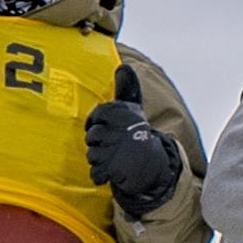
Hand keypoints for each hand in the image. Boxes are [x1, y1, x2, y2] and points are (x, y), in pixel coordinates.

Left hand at [84, 77, 182, 211]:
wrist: (151, 164)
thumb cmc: (136, 134)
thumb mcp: (133, 110)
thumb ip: (126, 89)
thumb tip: (124, 67)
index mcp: (123, 112)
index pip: (97, 116)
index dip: (99, 124)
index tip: (111, 128)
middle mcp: (120, 129)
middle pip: (91, 137)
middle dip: (99, 144)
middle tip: (115, 145)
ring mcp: (116, 150)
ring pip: (91, 155)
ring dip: (101, 160)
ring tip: (115, 157)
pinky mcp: (114, 169)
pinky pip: (95, 173)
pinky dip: (101, 175)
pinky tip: (113, 170)